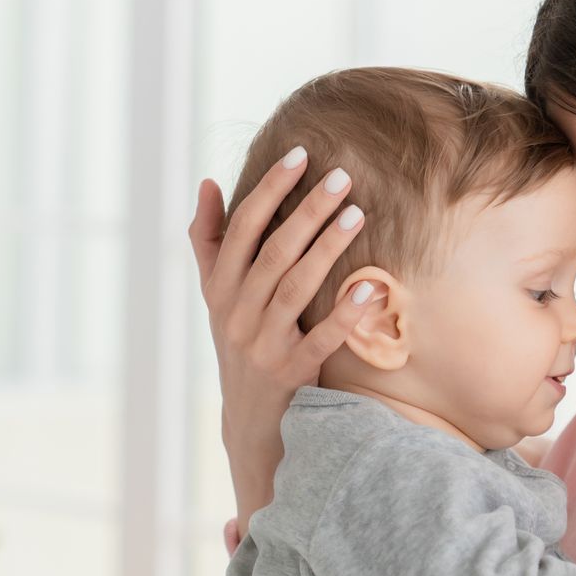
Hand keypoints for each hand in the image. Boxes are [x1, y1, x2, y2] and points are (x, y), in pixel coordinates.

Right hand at [188, 152, 374, 527]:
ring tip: (358, 214)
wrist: (249, 421)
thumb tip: (206, 182)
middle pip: (273, 252)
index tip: (300, 154)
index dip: (270, 189)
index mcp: (219, 287)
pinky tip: (369, 289)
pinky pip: (319, 340)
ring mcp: (262, 345)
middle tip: (342, 176)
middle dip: (306, 210)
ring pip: (295, 288)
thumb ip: (210, 240)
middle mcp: (235, 313)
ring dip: (327, 248)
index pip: (242, 227)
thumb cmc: (238, 343)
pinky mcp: (290, 374)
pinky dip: (344, 315)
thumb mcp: (216, 295)